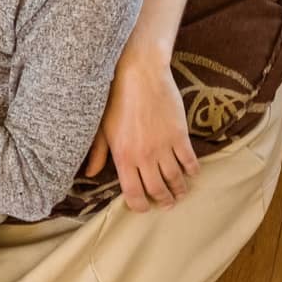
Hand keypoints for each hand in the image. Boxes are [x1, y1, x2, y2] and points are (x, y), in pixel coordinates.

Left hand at [85, 51, 198, 210]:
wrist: (139, 74)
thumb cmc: (116, 98)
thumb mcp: (102, 128)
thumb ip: (98, 153)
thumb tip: (89, 174)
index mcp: (123, 157)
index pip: (133, 193)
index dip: (140, 206)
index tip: (144, 208)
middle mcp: (144, 156)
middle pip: (157, 190)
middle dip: (163, 201)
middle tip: (167, 204)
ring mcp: (163, 147)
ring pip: (176, 179)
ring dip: (180, 190)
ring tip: (180, 193)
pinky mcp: (180, 135)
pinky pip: (190, 161)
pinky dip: (192, 170)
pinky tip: (191, 173)